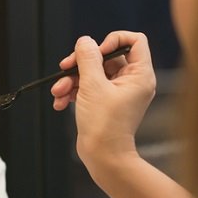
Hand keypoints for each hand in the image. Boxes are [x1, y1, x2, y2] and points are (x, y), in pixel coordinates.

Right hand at [50, 32, 155, 162]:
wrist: (103, 157)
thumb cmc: (104, 125)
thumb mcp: (92, 85)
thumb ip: (88, 59)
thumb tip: (85, 41)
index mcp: (140, 75)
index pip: (135, 40)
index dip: (113, 40)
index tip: (96, 52)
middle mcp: (132, 82)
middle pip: (107, 56)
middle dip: (82, 63)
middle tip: (66, 66)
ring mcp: (119, 92)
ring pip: (93, 72)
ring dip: (72, 79)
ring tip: (58, 91)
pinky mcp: (106, 102)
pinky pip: (89, 87)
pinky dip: (74, 91)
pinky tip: (60, 102)